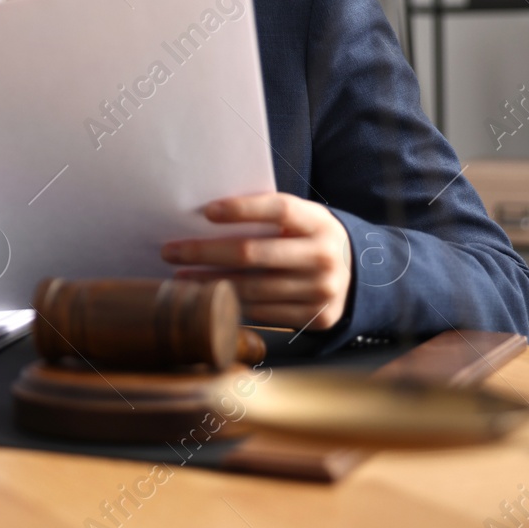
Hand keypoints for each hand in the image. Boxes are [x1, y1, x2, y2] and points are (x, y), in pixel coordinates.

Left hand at [160, 192, 351, 330]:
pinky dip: (232, 304)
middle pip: (253, 253)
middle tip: (170, 251)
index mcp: (319, 222)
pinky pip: (263, 312)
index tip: (207, 212)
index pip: (279, 209)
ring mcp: (322, 290)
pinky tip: (208, 298)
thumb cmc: (309, 238)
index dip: (242, 209)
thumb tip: (207, 215)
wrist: (358, 275)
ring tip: (179, 277)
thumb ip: (267, 215)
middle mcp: (323, 256)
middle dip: (204, 252)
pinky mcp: (317, 318)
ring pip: (252, 288)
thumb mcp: (302, 218)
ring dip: (208, 283)